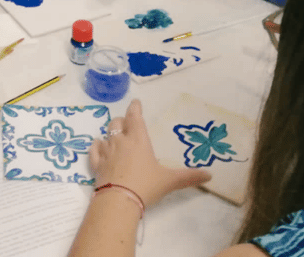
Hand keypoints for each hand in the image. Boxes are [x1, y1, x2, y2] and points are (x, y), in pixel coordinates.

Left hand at [89, 100, 210, 208]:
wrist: (119, 200)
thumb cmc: (146, 186)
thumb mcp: (170, 181)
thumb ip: (189, 177)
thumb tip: (210, 176)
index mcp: (138, 140)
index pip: (135, 117)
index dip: (135, 107)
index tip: (135, 102)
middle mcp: (121, 141)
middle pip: (117, 123)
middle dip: (122, 121)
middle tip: (127, 123)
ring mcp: (106, 152)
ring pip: (105, 134)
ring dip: (110, 133)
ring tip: (114, 135)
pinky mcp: (96, 164)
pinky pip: (94, 150)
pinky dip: (96, 146)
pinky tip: (98, 146)